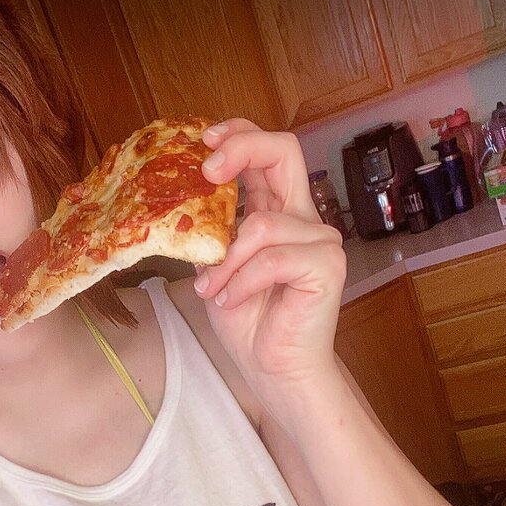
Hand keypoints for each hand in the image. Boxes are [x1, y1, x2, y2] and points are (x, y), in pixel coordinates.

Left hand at [194, 119, 346, 389]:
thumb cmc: (249, 323)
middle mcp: (303, 218)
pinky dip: (243, 281)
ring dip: (226, 262)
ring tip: (214, 291)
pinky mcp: (327, 266)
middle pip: (284, 150)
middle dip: (241, 149)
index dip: (238, 135)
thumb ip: (211, 234)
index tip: (204, 142)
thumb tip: (179, 200)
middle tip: (207, 170)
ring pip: (262, 224)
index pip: (268, 153)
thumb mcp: (217, 270)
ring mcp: (320, 240)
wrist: (274, 370)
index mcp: (279, 212)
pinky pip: (271, 258)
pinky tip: (233, 300)